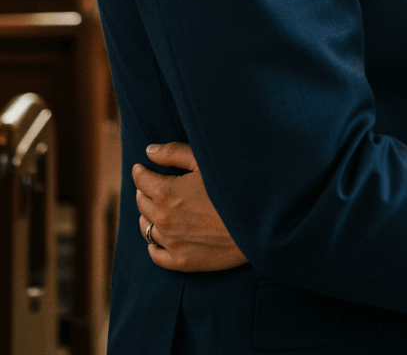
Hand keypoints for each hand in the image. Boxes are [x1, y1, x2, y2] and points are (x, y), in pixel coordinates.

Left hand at [133, 141, 247, 272]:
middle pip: (141, 203)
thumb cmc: (233, 186)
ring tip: (158, 207)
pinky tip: (161, 236)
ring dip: (148, 215)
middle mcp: (164, 220)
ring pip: (146, 227)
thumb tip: (149, 151)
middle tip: (152, 184)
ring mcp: (172, 243)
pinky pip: (155, 254)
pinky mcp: (182, 262)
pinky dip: (154, 244)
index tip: (143, 167)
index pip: (141, 180)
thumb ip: (174, 153)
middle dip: (144, 191)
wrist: (258, 222)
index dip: (141, 171)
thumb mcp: (205, 162)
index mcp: (166, 193)